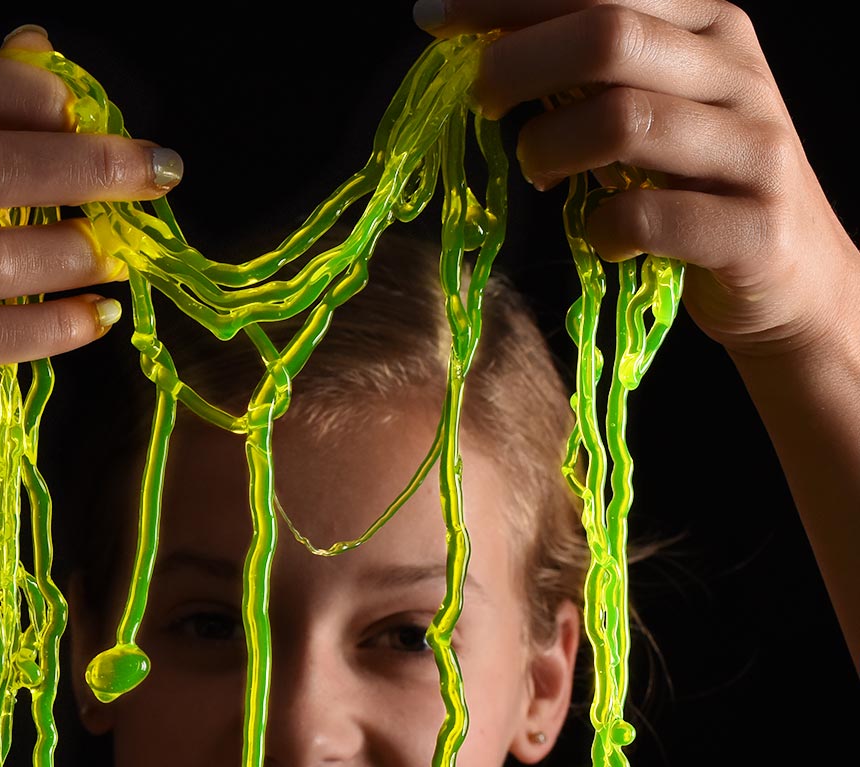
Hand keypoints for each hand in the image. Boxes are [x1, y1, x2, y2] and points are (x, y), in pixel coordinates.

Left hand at [415, 0, 859, 358]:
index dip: (507, 1)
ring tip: (534, 173)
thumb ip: (591, 79)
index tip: (433, 18)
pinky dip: (603, 228)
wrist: (794, 277)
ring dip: (552, 148)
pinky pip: (648, 216)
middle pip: (610, 37)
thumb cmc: (699, 190)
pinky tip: (601, 237)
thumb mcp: (654, 112)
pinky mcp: (751, 227)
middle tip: (478, 101)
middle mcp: (737, 73)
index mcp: (709, 29)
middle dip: (519, 62)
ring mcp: (751, 147)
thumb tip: (486, 54)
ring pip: (625, 121)